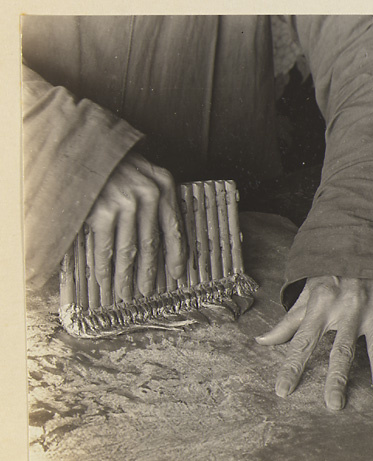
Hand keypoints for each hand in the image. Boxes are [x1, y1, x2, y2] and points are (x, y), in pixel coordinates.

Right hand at [86, 152, 185, 303]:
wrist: (83, 144)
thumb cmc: (116, 162)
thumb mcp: (145, 173)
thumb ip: (156, 199)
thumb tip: (160, 239)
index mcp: (163, 187)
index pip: (174, 228)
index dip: (176, 254)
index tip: (178, 273)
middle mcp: (148, 196)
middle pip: (150, 244)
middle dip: (148, 272)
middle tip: (146, 290)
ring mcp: (125, 204)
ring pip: (128, 250)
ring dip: (125, 276)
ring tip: (125, 292)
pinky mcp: (101, 211)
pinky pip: (105, 247)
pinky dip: (104, 266)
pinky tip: (104, 280)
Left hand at [256, 276, 372, 409]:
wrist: (364, 243)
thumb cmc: (330, 274)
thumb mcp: (306, 294)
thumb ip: (287, 322)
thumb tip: (261, 342)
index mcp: (321, 306)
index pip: (302, 342)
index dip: (292, 367)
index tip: (283, 391)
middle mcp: (348, 310)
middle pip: (342, 349)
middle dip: (338, 377)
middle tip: (334, 405)